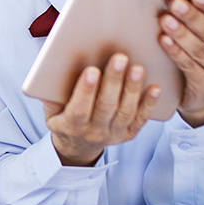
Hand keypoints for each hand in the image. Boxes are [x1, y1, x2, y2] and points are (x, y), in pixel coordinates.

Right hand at [43, 53, 160, 165]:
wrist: (78, 146)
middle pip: (106, 106)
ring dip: (132, 89)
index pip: (79, 109)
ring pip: (125, 111)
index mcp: (71, 125)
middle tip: (120, 58)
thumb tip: (48, 75)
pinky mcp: (128, 133)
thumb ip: (50, 96)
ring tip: (138, 68)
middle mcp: (94, 132)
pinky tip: (155, 88)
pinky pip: (141, 119)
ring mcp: (113, 134)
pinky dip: (149, 104)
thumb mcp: (51, 111)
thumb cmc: (64, 118)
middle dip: (114, 81)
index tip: (91, 70)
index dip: (85, 91)